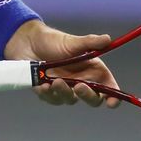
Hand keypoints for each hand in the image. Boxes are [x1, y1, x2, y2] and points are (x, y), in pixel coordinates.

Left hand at [3, 20, 119, 108]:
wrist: (27, 43)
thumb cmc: (53, 41)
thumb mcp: (73, 42)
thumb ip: (90, 43)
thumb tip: (108, 39)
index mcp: (91, 71)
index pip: (108, 87)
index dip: (113, 97)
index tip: (112, 102)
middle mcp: (80, 82)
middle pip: (92, 99)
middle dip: (88, 96)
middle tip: (79, 87)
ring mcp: (64, 89)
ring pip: (70, 100)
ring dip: (64, 93)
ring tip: (55, 81)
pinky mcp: (48, 92)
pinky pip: (51, 99)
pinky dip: (48, 94)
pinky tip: (43, 86)